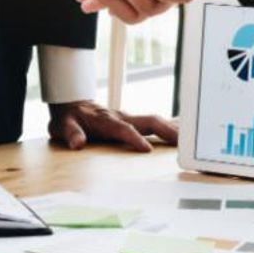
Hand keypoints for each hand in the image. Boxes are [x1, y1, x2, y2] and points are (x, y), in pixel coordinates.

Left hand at [48, 101, 178, 151]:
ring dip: (173, 129)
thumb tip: (77, 143)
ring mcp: (129, 118)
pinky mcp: (133, 121)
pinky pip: (154, 122)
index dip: (135, 139)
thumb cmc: (68, 117)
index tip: (147, 150)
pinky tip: (183, 132)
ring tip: (191, 140)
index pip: (124, 129)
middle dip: (166, 131)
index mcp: (106, 120)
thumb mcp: (62, 126)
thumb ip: (70, 133)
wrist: (71, 102)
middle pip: (149, 121)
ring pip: (155, 121)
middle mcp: (122, 117)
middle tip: (184, 143)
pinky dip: (169, 126)